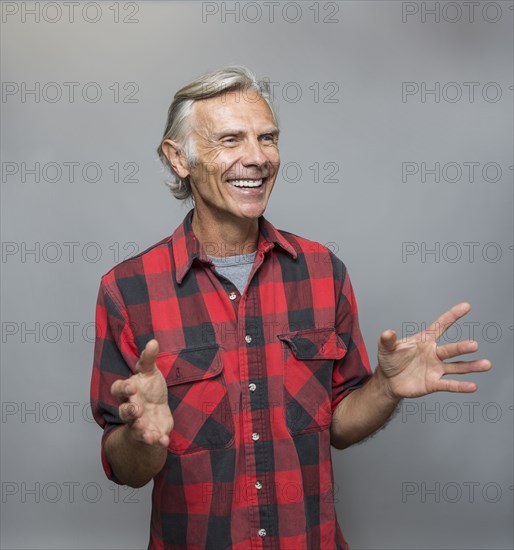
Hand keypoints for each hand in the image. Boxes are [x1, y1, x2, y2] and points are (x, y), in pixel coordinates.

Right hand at [111, 339, 172, 446]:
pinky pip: (152, 439)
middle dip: (129, 411)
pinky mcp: (150, 433)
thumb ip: (148, 358)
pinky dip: (158, 440)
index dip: (123, 388)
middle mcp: (131, 408)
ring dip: (141, 431)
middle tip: (137, 409)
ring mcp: (139, 423)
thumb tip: (153, 341)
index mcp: (129, 392)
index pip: (118, 389)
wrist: (154, 414)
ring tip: (149, 434)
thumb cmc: (149, 389)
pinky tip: (164, 440)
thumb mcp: (149, 372)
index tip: (132, 386)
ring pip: (135, 429)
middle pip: (124, 412)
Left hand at [377, 302, 491, 398]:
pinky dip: (460, 386)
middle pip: (450, 349)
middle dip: (462, 347)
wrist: (389, 381)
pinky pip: (449, 385)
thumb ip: (387, 340)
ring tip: (486, 364)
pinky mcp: (433, 383)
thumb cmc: (390, 360)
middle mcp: (434, 353)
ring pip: (456, 366)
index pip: (440, 326)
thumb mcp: (386, 348)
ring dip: (470, 366)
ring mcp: (435, 368)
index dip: (452, 316)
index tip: (466, 306)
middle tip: (474, 345)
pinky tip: (473, 386)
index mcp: (424, 341)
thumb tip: (387, 332)